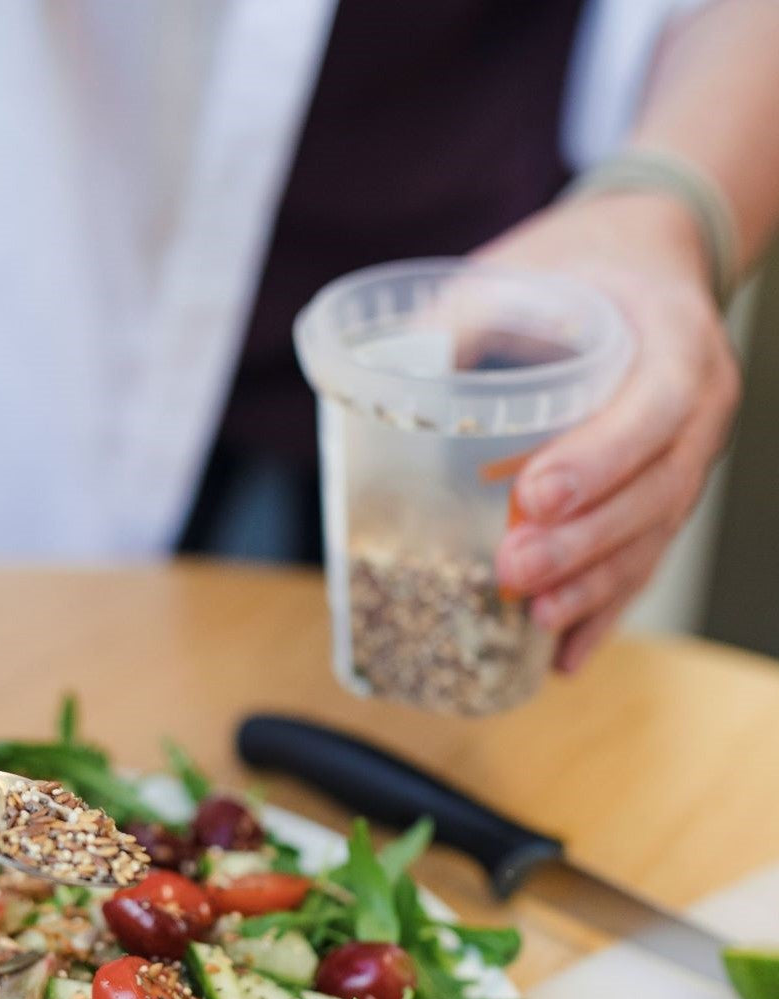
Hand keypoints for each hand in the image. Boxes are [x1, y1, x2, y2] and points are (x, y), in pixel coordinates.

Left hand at [481, 192, 740, 671]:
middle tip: (513, 570)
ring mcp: (686, 457)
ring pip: (653, 536)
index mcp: (675, 341)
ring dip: (595, 586)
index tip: (535, 495)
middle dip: (584, 541)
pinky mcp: (661, 495)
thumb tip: (385, 371)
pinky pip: (642, 559)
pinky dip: (604, 609)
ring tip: (538, 618)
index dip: (598, 459)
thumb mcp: (525, 267)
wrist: (646, 261)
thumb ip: (464, 316)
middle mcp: (698, 407)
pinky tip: (565, 654)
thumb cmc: (580, 267)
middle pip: (657, 491)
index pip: (653, 410)